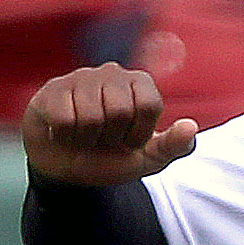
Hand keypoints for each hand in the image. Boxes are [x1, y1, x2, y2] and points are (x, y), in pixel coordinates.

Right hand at [22, 64, 200, 184]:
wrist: (66, 170)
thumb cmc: (108, 158)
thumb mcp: (145, 159)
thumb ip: (173, 147)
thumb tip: (190, 127)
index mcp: (139, 84)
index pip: (148, 105)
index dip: (138, 134)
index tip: (128, 141)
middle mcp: (111, 73)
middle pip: (120, 111)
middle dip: (111, 138)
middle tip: (102, 139)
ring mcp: (80, 78)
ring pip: (90, 116)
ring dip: (86, 140)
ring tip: (83, 136)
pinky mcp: (53, 90)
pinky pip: (64, 119)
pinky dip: (64, 137)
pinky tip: (63, 132)